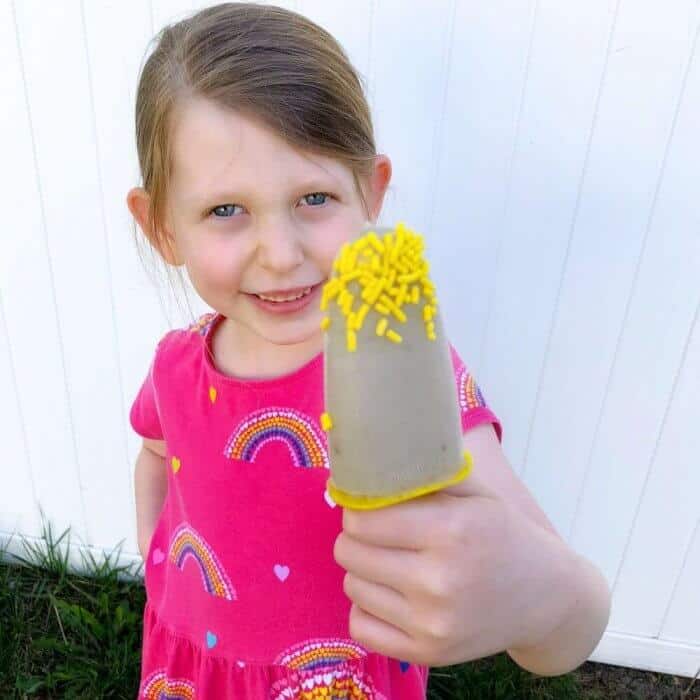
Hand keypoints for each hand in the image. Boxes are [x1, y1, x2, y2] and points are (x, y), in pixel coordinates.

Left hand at [333, 478, 575, 667]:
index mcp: (450, 530)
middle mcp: (438, 580)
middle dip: (356, 537)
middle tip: (378, 533)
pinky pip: (359, 627)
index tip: (367, 505)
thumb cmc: (503, 533)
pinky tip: (390, 594)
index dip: (358, 508)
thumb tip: (371, 464)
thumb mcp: (475, 492)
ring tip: (391, 561)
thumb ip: (426, 473)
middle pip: (349, 552)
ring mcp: (431, 623)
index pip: (362, 520)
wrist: (546, 597)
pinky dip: (367, 607)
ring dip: (363, 570)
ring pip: (352, 586)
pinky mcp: (427, 654)